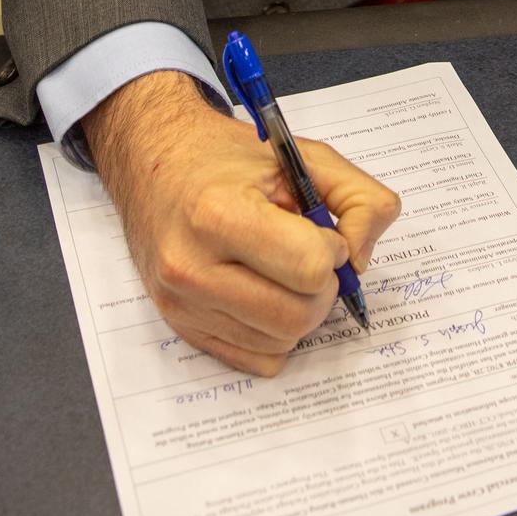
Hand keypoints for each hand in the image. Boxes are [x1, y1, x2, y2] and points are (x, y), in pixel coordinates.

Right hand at [82, 70, 399, 374]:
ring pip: (282, 342)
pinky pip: (258, 360)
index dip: (331, 248)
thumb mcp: (304, 156)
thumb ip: (360, 199)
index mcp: (219, 213)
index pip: (309, 267)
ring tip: (283, 268)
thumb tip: (360, 259)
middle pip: (299, 315)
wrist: (156, 164)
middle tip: (310, 254)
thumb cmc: (229, 159)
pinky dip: (277, 333)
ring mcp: (183, 305)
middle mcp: (192, 267)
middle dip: (323, 286)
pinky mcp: (182, 328)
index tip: (321, 230)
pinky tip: (265, 291)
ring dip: (301, 310)